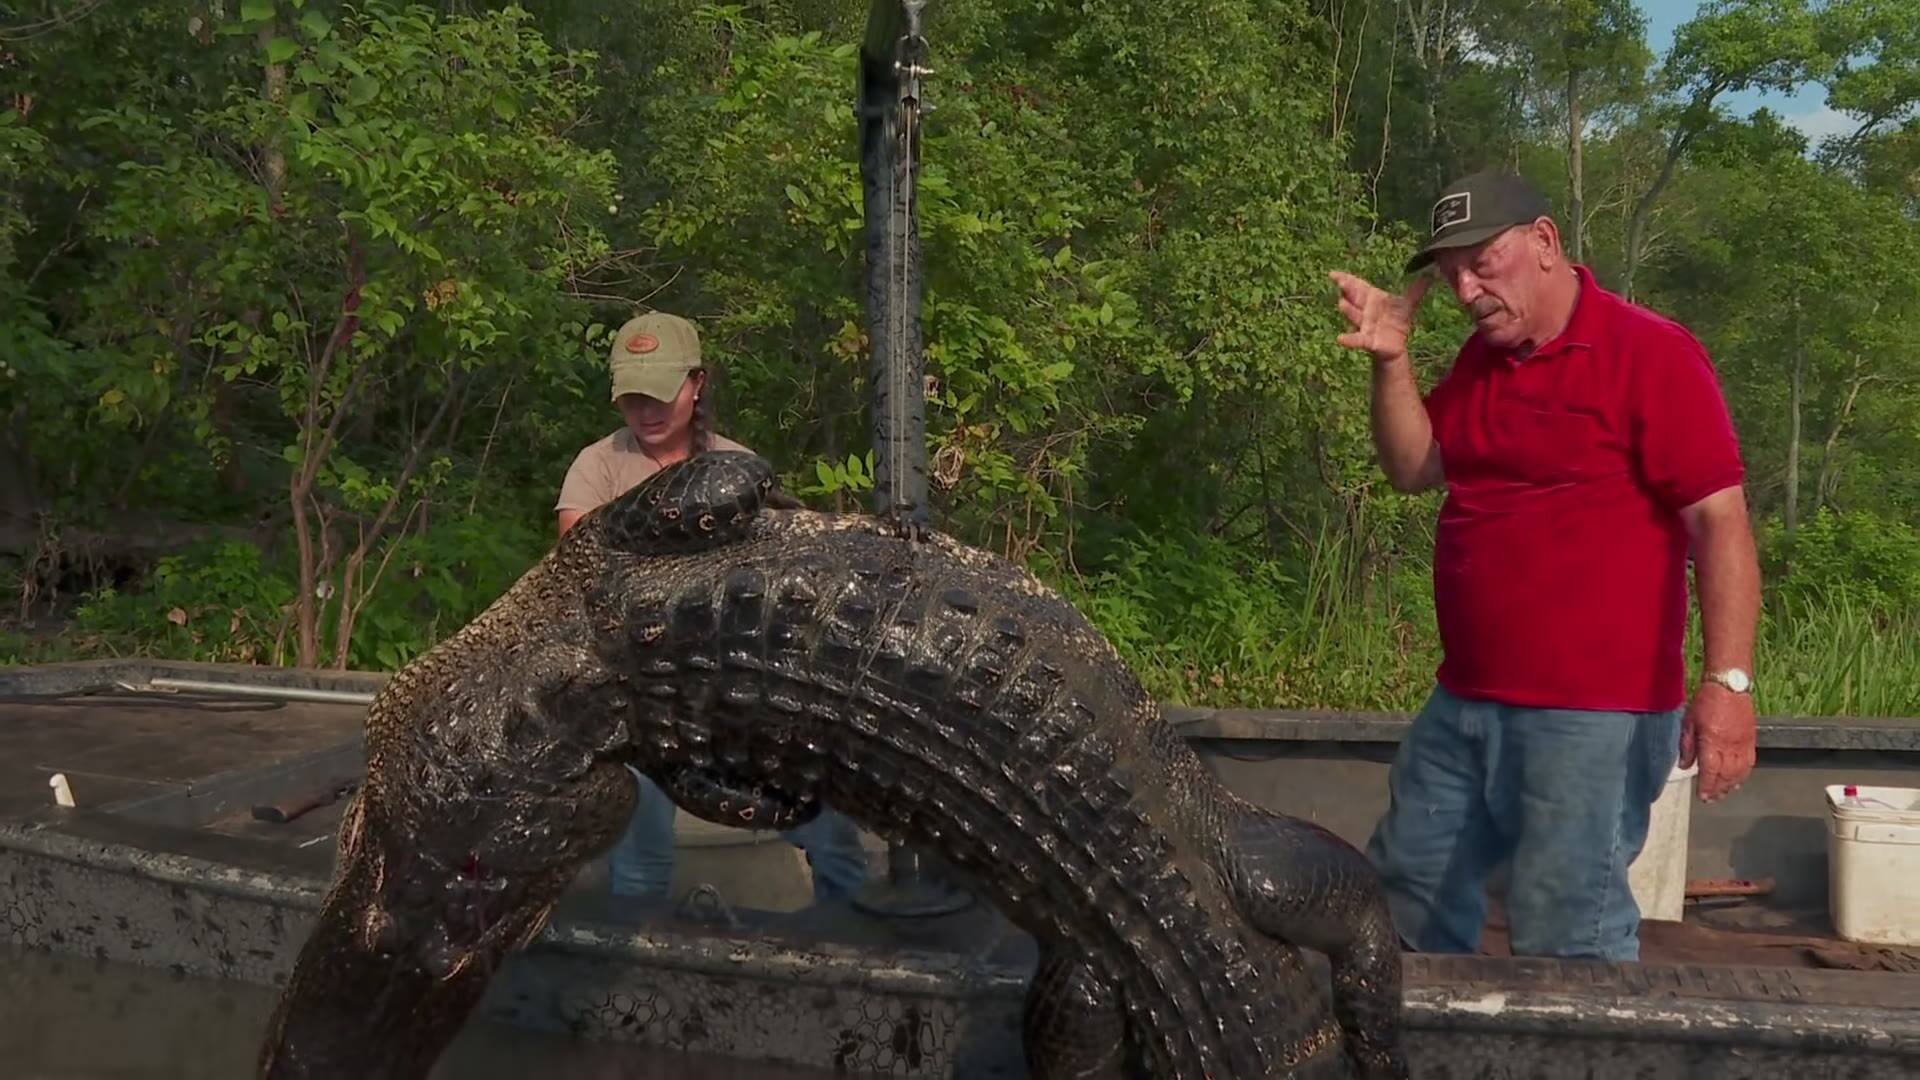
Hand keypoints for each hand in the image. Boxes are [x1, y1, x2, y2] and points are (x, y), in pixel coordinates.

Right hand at [1330, 270, 1431, 361]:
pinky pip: (1357, 339)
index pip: (1358, 286)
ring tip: (1341, 303)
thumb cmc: (1397, 321)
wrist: (1396, 345)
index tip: (1334, 273)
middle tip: (1339, 281)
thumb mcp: (1408, 305)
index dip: (1347, 279)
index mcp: (1373, 298)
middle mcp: (1366, 310)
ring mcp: (1365, 325)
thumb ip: (1416, 291)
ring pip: (1355, 316)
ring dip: (1348, 311)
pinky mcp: (1368, 340)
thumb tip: (1430, 274)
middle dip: (1347, 289)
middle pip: (1355, 298)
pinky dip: (1349, 340)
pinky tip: (1340, 339)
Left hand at [1679, 682, 1755, 802]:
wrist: (1729, 686)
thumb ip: (1687, 746)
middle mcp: (1729, 746)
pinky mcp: (1751, 740)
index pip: (1710, 770)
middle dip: (1719, 789)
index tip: (1703, 796)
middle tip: (1712, 798)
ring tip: (1724, 792)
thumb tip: (1686, 766)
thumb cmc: (1705, 702)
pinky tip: (1738, 779)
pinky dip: (1743, 774)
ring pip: (1739, 771)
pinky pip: (1749, 763)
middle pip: (1726, 774)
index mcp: (1712, 742)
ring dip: (1731, 784)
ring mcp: (1743, 744)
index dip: (1707, 786)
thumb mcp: (1688, 723)